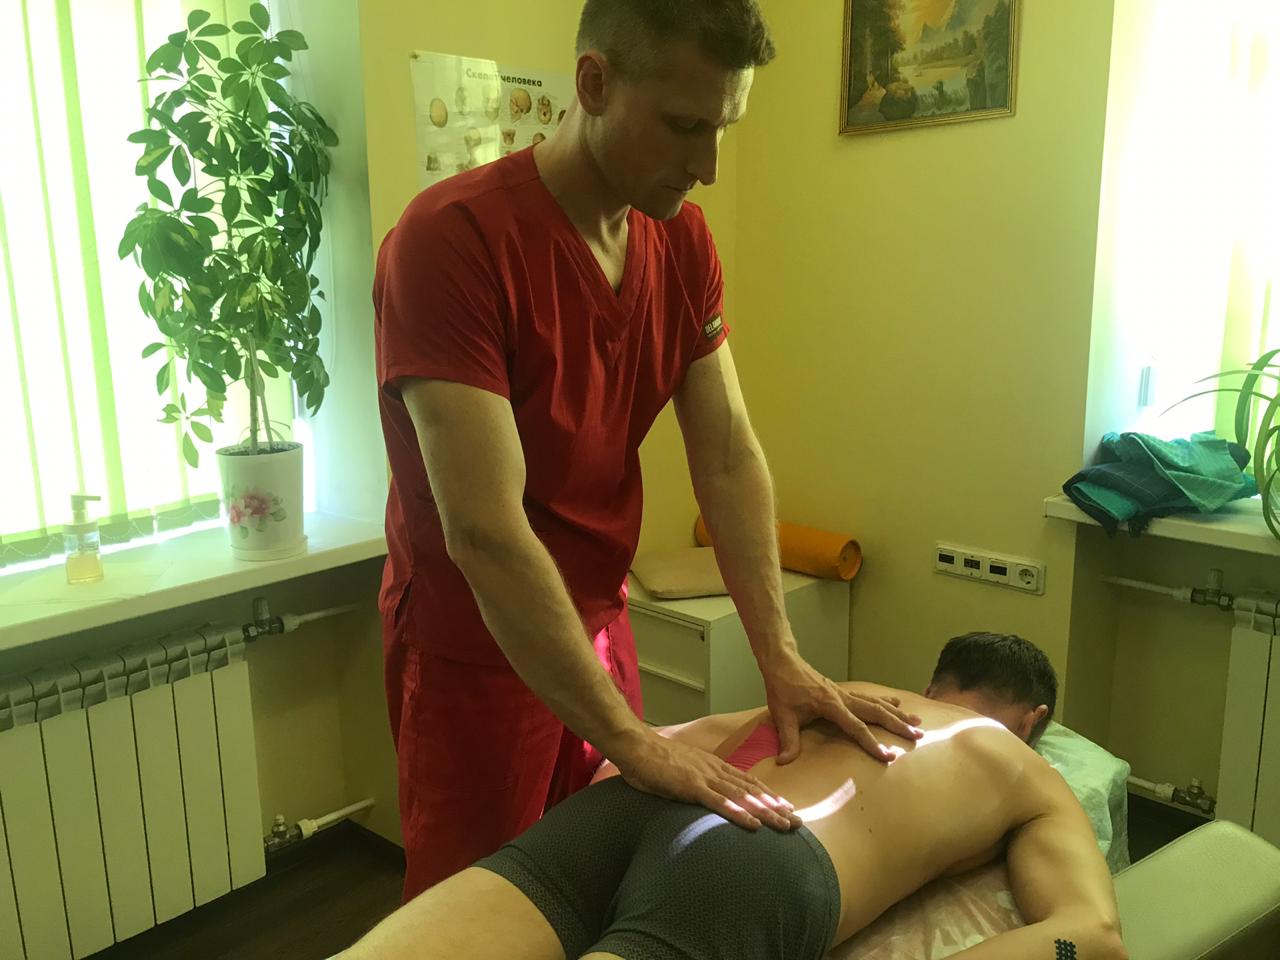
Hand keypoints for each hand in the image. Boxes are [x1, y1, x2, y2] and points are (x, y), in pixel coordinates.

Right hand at [612, 729, 802, 831]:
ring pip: (742, 796)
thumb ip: (697, 780)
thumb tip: (706, 792)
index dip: (769, 795)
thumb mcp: (682, 769)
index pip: (748, 781)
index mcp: (713, 765)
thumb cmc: (654, 760)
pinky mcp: (691, 786)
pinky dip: (738, 813)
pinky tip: (753, 824)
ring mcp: (704, 777)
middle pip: (752, 790)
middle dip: (776, 806)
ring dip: (765, 812)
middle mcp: (714, 770)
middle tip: (797, 821)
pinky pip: (718, 802)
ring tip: (784, 825)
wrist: (635, 746)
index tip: (787, 807)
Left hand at [762, 651, 922, 763]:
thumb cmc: (782, 688)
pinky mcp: (843, 691)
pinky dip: (884, 700)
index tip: (889, 756)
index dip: (873, 744)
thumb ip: (787, 739)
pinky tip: (897, 703)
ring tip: (917, 722)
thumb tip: (784, 762)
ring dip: (897, 713)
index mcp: (831, 706)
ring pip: (876, 703)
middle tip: (919, 736)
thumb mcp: (782, 715)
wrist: (782, 662)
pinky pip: (869, 696)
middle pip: (876, 713)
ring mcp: (845, 693)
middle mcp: (843, 698)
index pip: (857, 728)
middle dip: (898, 725)